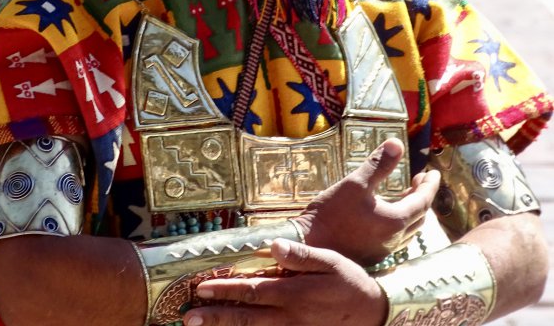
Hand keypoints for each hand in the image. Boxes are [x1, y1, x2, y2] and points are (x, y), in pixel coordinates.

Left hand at [183, 239, 387, 325]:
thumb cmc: (351, 283)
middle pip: (246, 317)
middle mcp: (289, 317)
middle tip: (188, 317)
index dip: (225, 290)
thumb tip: (273, 246)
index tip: (201, 288)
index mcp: (294, 294)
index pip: (252, 290)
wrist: (374, 315)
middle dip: (215, 316)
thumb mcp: (331, 262)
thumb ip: (301, 256)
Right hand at [295, 138, 439, 265]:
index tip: (434, 173)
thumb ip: (378, 164)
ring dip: (412, 210)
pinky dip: (400, 221)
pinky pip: (396, 237)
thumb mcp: (355, 182)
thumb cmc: (332, 213)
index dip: (430, 185)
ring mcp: (384, 250)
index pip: (423, 201)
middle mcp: (394, 239)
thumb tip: (397, 143)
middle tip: (420, 180)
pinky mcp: (372, 255)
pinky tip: (386, 213)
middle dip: (423, 196)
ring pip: (408, 229)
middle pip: (419, 216)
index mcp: (395, 221)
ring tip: (406, 194)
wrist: (310, 245)